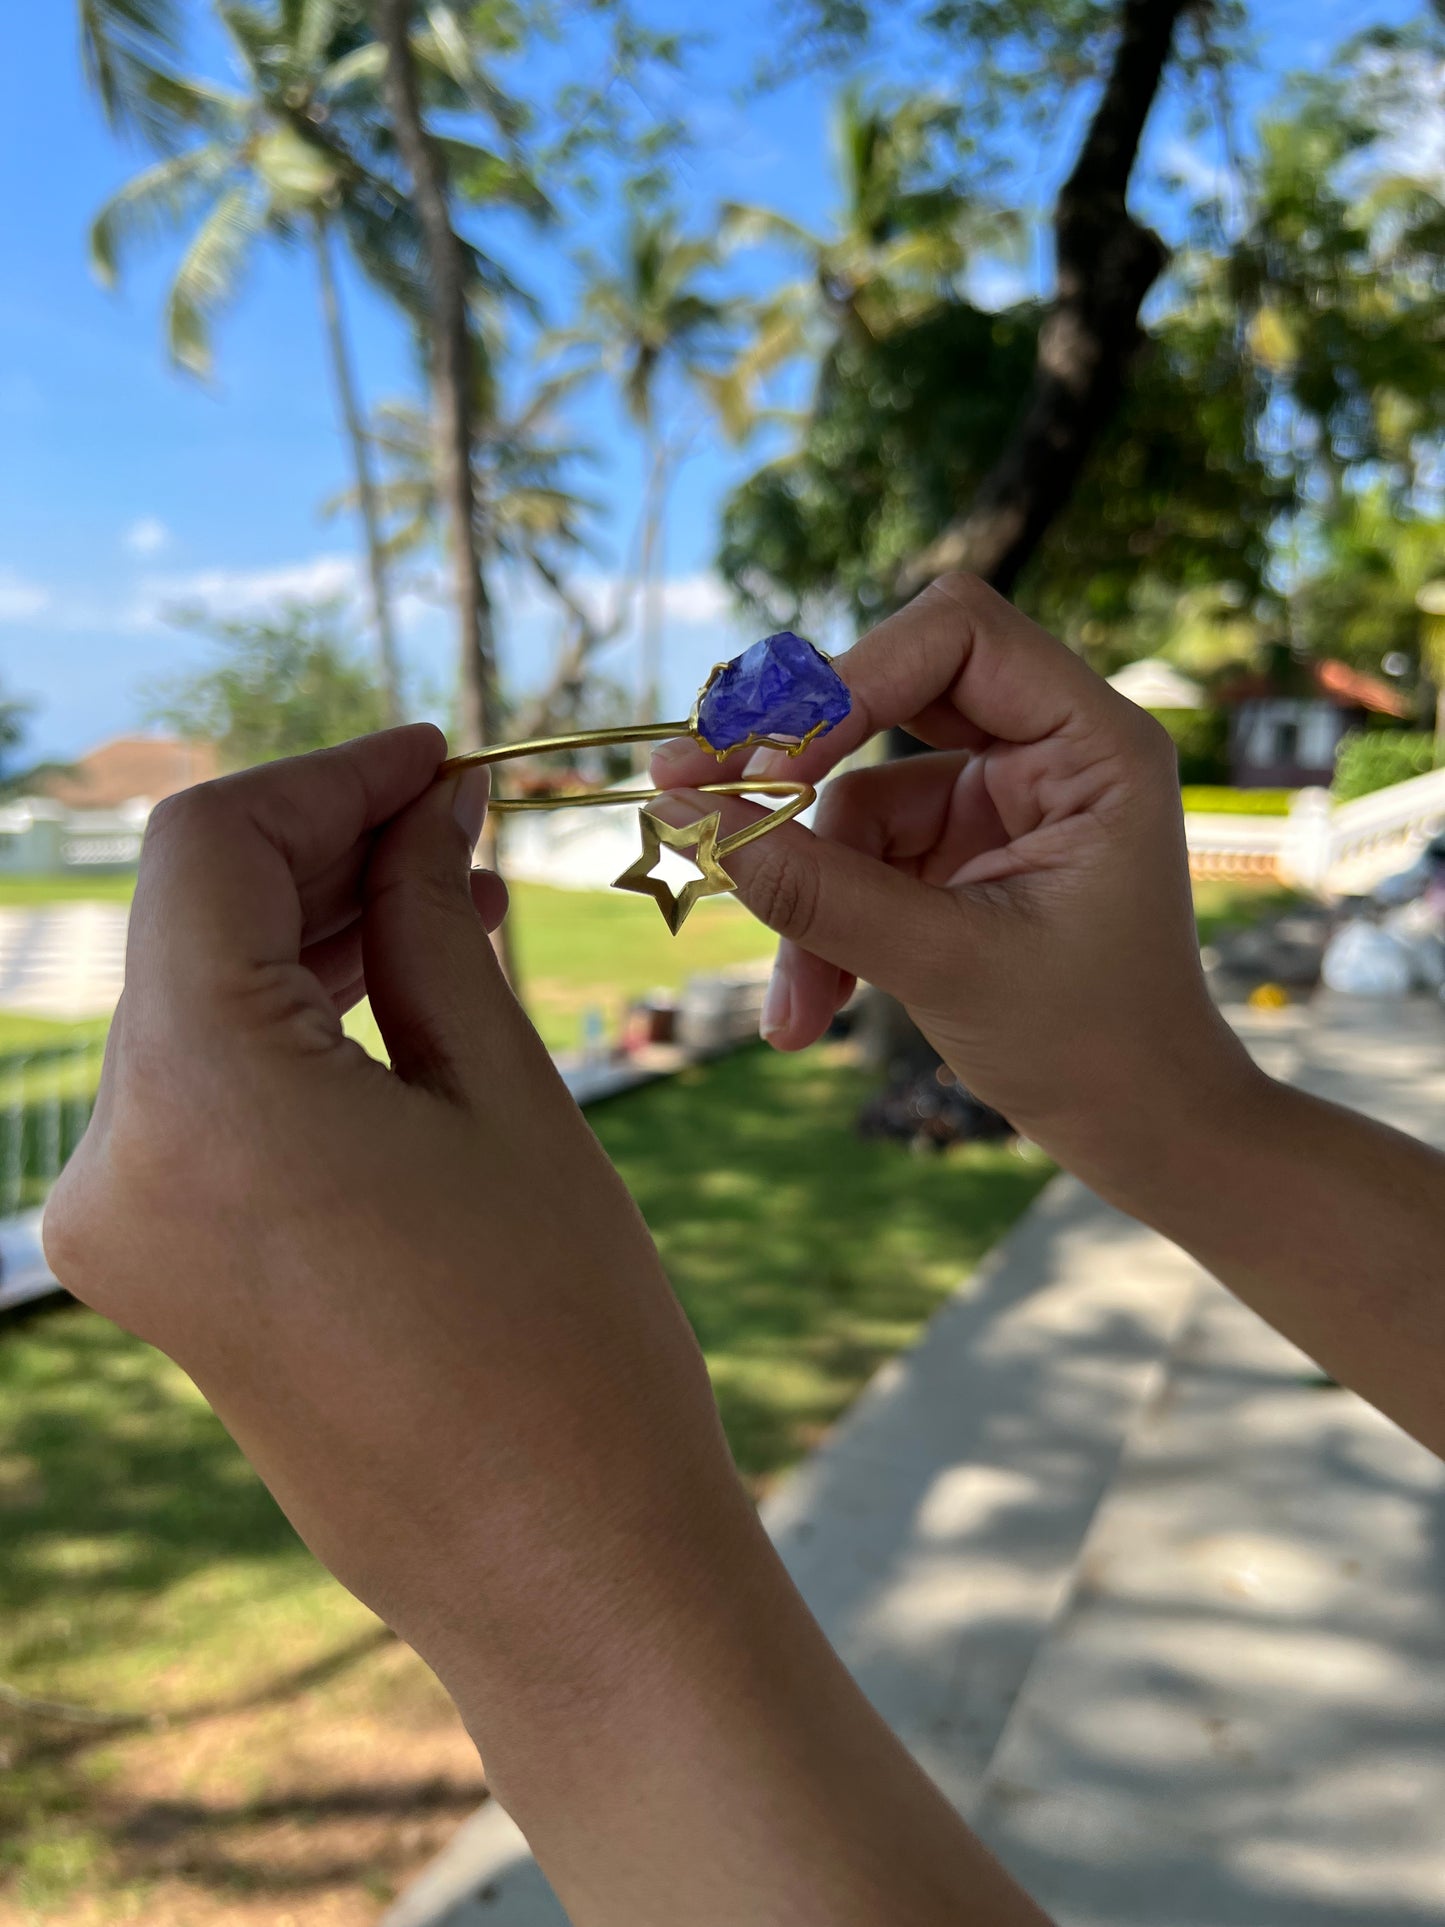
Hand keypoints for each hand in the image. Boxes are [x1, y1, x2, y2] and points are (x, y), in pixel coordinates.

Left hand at [43, 724, 1052, 1926]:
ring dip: (304, 934)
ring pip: (188, 1002)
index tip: (436, 757)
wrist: (558, 1569)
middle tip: (460, 819)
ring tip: (448, 899)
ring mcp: (118, 1228)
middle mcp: (111, 1161)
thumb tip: (426, 804)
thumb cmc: (569, 1339)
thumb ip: (432, 925)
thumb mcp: (506, 1096)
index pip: (209, 851)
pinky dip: (283, 1026)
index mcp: (197, 1101)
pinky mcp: (155, 1269)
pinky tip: (389, 993)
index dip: (327, 778)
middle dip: (322, 849)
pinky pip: (198, 1093)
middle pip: (188, 922)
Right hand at [653, 574, 1260, 1185]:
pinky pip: (853, 858)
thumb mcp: (941, 964)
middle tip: (683, 794)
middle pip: (884, 687)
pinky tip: (813, 1009)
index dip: (848, 680)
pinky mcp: (954, 851)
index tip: (767, 766)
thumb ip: (811, 888)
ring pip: (849, 796)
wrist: (1136, 1130)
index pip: (957, 634)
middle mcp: (1045, 747)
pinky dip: (822, 927)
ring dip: (805, 893)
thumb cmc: (1087, 1046)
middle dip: (787, 758)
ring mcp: (993, 798)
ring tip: (797, 1007)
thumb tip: (678, 812)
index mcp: (1093, 743)